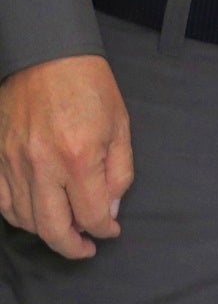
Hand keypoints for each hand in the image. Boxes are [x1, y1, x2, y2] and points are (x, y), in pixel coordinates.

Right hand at [0, 55, 132, 259]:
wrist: (47, 55)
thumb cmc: (90, 86)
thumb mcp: (120, 124)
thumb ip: (118, 171)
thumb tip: (108, 210)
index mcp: (79, 156)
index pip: (90, 213)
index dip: (103, 230)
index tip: (110, 231)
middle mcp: (42, 165)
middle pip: (52, 228)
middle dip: (72, 246)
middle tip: (85, 248)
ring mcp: (14, 163)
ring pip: (24, 220)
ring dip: (45, 233)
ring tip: (64, 231)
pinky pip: (3, 202)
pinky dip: (18, 217)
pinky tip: (35, 216)